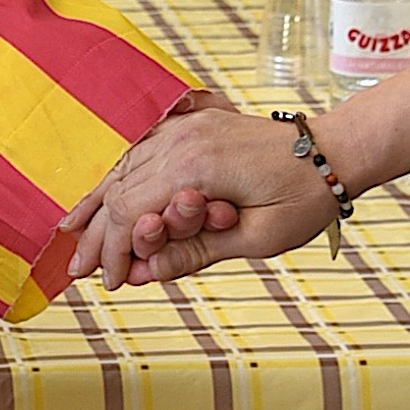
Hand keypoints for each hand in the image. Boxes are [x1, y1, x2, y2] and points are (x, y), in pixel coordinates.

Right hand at [71, 107, 346, 286]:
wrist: (334, 150)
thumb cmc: (304, 197)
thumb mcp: (255, 239)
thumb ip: (195, 252)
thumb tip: (145, 272)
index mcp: (195, 168)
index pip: (131, 214)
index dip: (115, 252)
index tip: (112, 282)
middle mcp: (180, 141)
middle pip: (118, 191)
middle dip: (96, 234)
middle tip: (77, 270)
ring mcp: (183, 129)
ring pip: (122, 169)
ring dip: (97, 205)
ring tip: (74, 236)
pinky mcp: (190, 126)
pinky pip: (139, 153)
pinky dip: (117, 178)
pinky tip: (100, 195)